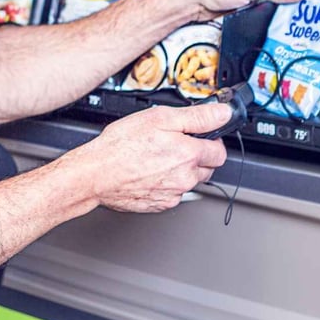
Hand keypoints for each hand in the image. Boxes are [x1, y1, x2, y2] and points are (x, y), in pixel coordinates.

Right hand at [69, 102, 231, 212]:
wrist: (96, 174)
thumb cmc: (122, 145)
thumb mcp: (160, 117)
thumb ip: (197, 116)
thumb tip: (223, 113)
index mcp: (189, 155)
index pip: (220, 151)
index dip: (211, 140)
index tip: (199, 134)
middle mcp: (185, 178)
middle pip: (207, 168)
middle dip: (198, 155)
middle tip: (175, 142)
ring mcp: (173, 194)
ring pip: (190, 180)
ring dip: (182, 169)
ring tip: (158, 156)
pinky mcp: (160, 205)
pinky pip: (174, 192)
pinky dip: (167, 182)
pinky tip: (150, 170)